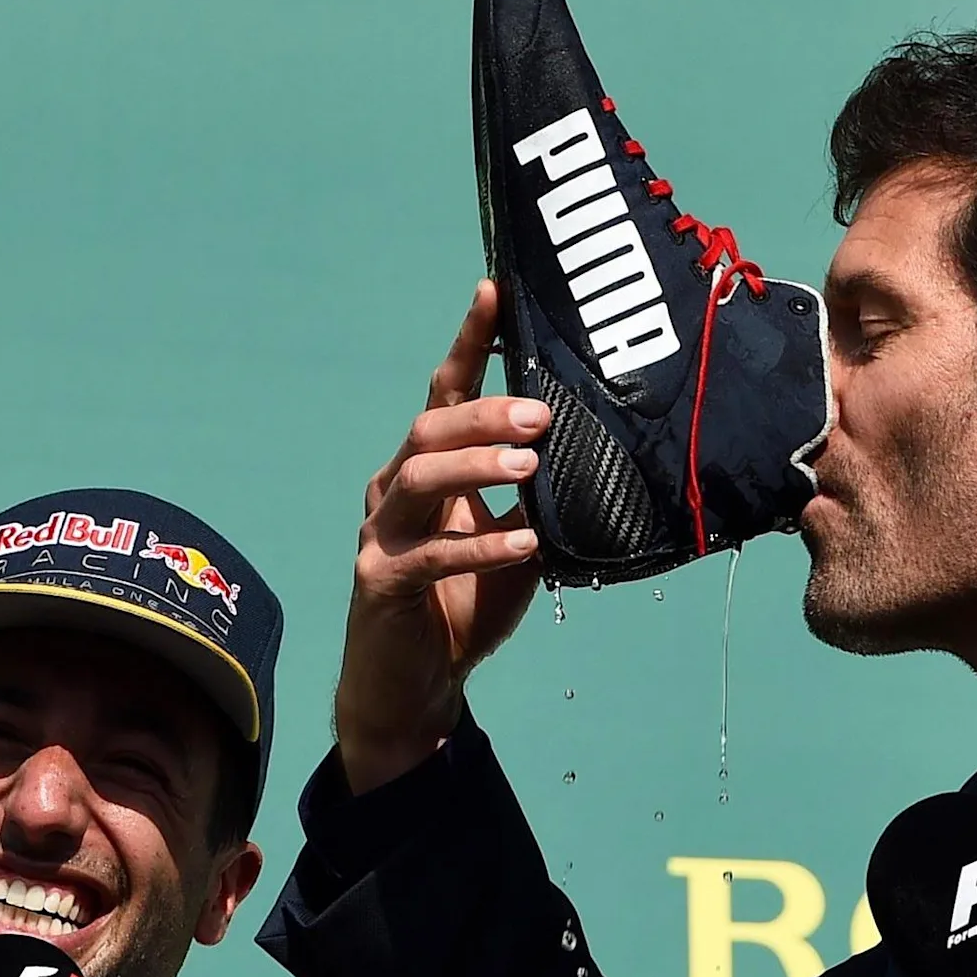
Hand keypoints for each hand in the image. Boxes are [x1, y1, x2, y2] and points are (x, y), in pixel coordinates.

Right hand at [336, 280, 547, 791]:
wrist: (416, 686)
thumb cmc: (465, 607)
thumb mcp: (513, 542)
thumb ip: (536, 498)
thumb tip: (596, 449)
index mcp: (427, 468)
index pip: (446, 391)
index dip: (469, 341)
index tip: (495, 291)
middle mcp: (396, 489)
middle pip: (430, 426)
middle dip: (484, 411)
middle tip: (541, 414)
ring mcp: (382, 534)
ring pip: (419, 476)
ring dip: (477, 465)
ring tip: (530, 465)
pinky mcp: (380, 582)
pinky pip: (430, 555)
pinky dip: (480, 547)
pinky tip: (523, 543)